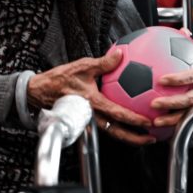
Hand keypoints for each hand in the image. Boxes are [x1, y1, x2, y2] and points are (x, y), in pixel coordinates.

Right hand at [27, 48, 155, 146]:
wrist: (40, 92)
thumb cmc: (60, 78)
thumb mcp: (82, 66)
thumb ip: (103, 62)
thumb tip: (121, 54)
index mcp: (92, 102)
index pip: (117, 113)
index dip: (134, 119)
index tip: (149, 122)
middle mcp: (91, 115)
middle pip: (116, 132)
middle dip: (135, 138)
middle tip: (152, 138)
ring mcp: (88, 120)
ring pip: (111, 132)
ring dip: (128, 136)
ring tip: (144, 137)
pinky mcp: (86, 120)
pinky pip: (105, 127)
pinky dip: (118, 127)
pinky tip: (128, 124)